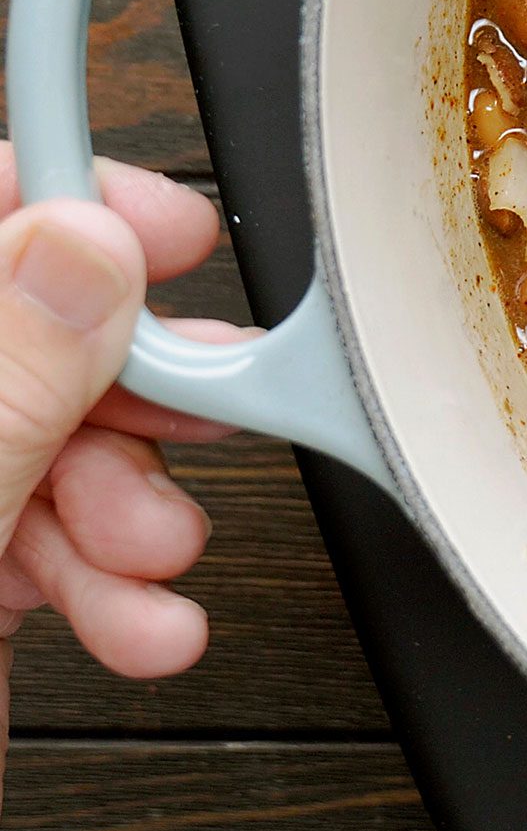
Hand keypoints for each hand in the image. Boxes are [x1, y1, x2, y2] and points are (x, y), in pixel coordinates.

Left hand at [0, 145, 254, 806]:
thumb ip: (0, 384)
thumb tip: (84, 249)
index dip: (64, 210)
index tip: (163, 232)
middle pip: (34, 335)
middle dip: (131, 385)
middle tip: (202, 404)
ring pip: (68, 443)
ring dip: (140, 507)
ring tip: (149, 562)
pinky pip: (69, 542)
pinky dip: (126, 585)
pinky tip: (138, 620)